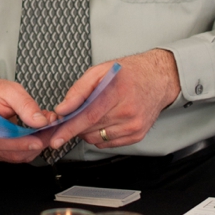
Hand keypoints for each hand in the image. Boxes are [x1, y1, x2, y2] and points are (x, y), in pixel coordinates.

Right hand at [0, 72, 53, 162]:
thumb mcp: (9, 90)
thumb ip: (25, 105)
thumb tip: (40, 121)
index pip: (3, 141)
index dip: (24, 143)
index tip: (41, 140)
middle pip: (12, 153)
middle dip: (35, 144)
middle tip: (51, 131)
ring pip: (16, 157)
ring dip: (34, 146)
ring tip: (46, 131)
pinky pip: (15, 155)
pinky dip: (29, 147)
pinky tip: (36, 136)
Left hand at [47, 50, 180, 151]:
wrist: (158, 80)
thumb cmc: (129, 73)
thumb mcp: (100, 71)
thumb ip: (79, 90)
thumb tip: (63, 108)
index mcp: (117, 92)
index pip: (89, 116)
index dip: (70, 128)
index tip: (56, 138)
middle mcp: (128, 112)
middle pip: (91, 129)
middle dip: (75, 127)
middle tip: (71, 117)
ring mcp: (134, 126)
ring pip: (97, 138)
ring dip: (87, 131)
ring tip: (91, 115)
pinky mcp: (137, 136)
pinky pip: (108, 143)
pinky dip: (99, 135)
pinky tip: (104, 121)